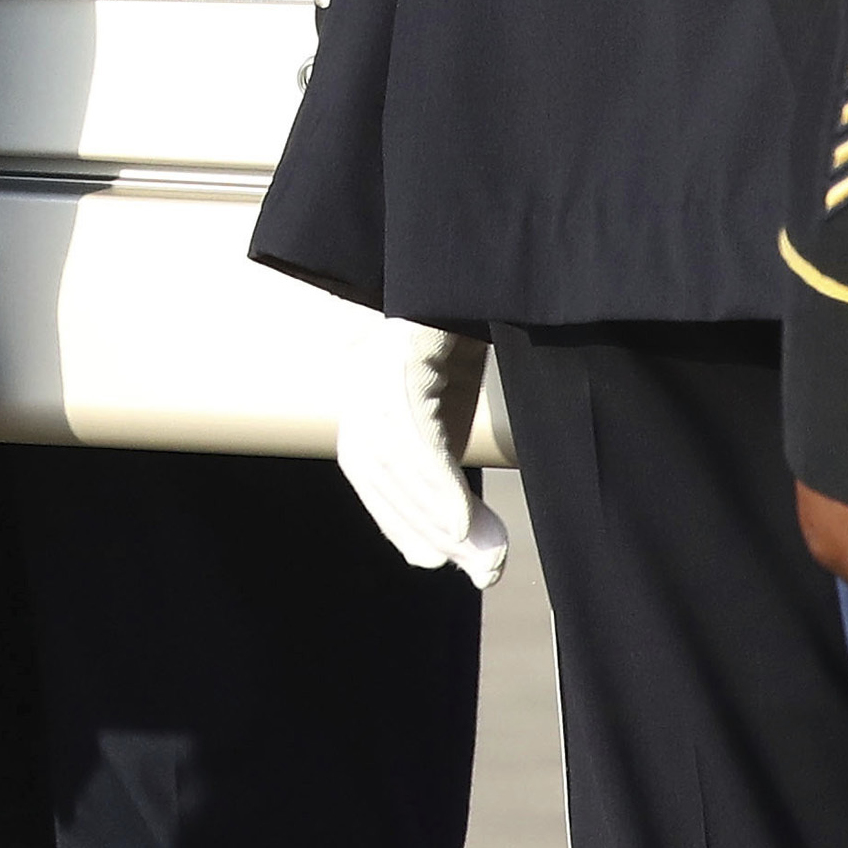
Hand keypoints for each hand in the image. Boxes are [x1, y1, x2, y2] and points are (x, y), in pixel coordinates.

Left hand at [333, 320, 510, 584]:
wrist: (473, 281)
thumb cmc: (464, 354)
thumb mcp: (456, 423)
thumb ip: (459, 487)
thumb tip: (484, 566)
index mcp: (367, 413)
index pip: (379, 487)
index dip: (412, 529)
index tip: (446, 562)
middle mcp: (362, 389)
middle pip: (381, 472)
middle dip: (429, 530)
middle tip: (485, 566)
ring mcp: (379, 367)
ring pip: (395, 456)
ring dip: (440, 514)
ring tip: (484, 551)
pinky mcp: (405, 352)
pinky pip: (412, 426)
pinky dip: (436, 479)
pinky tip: (464, 516)